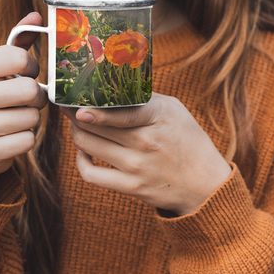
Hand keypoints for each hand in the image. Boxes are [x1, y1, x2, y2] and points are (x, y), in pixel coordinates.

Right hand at [0, 12, 47, 201]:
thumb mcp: (0, 69)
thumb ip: (19, 42)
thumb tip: (37, 15)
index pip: (19, 57)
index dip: (33, 66)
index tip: (28, 73)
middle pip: (29, 90)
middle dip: (37, 97)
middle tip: (28, 100)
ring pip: (31, 117)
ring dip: (32, 119)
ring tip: (17, 117)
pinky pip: (27, 141)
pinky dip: (27, 139)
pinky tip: (12, 136)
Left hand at [63, 93, 231, 215]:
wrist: (206, 184)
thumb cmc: (189, 141)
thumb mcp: (174, 110)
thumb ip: (144, 98)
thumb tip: (111, 86)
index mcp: (157, 117)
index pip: (120, 110)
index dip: (92, 108)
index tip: (74, 102)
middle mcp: (145, 142)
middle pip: (94, 125)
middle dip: (74, 113)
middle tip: (67, 105)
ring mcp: (136, 166)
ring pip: (88, 145)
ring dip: (76, 132)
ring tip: (77, 124)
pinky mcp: (130, 186)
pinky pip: (91, 174)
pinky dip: (81, 161)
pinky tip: (84, 151)